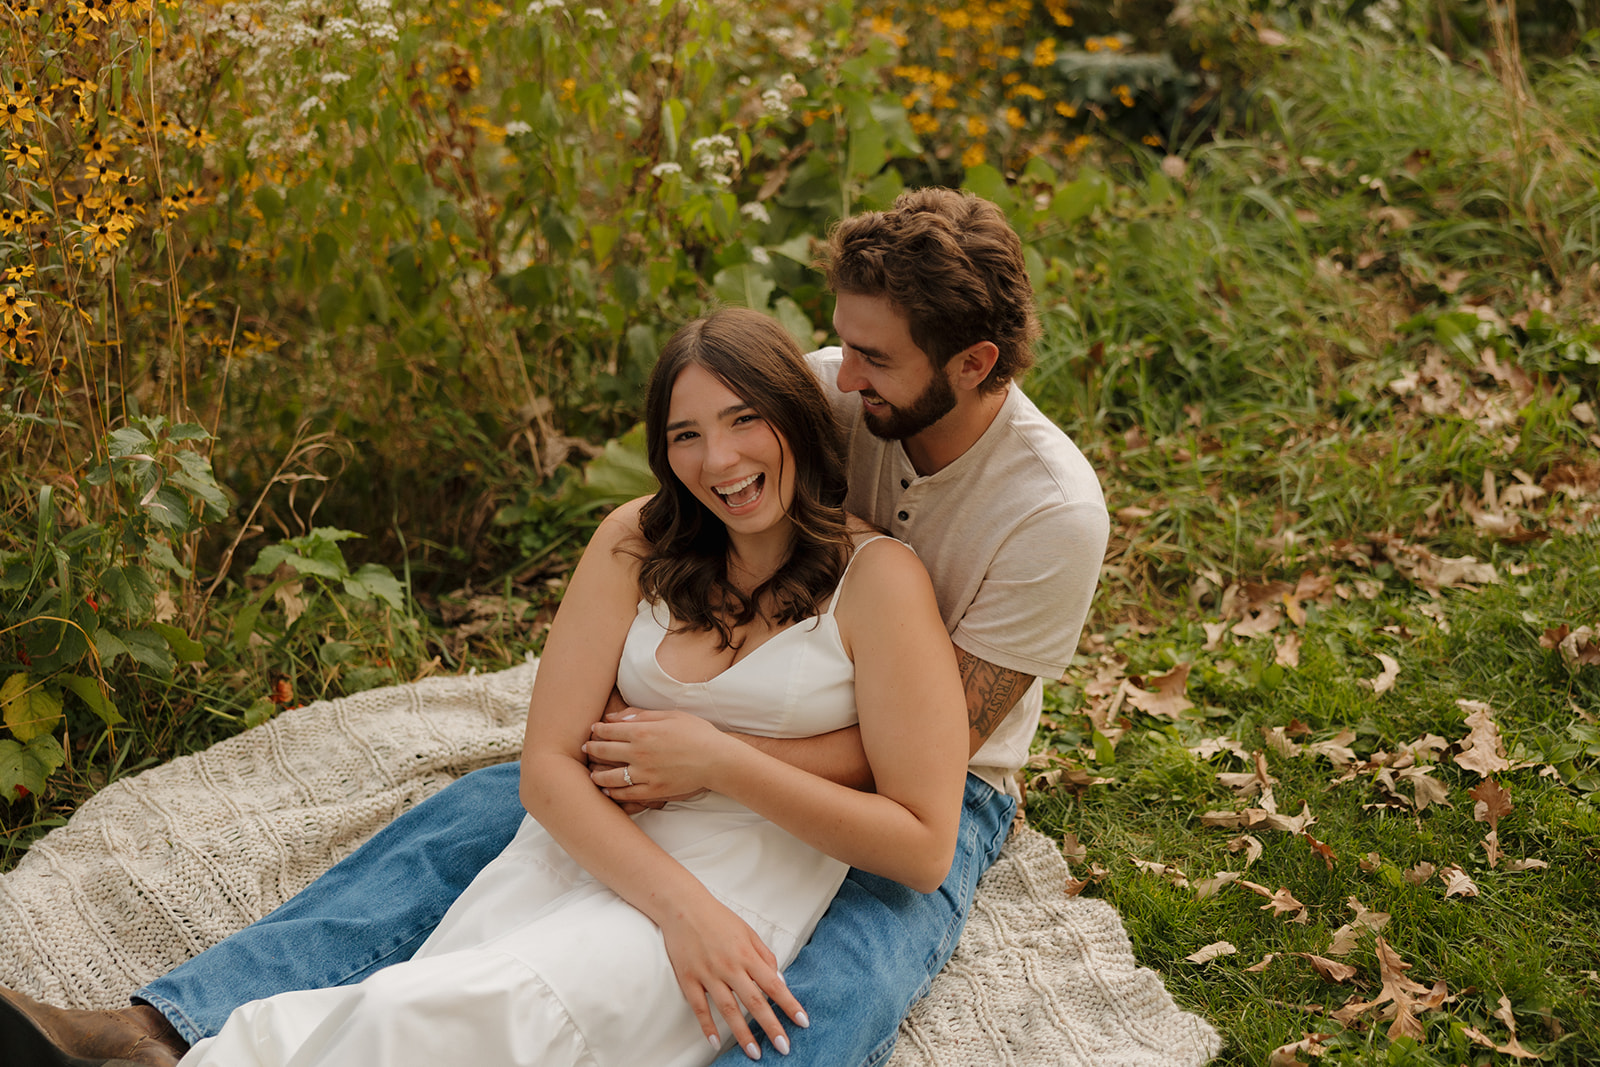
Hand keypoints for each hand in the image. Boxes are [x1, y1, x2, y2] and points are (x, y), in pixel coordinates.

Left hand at [585, 708, 729, 803]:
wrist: (717, 759)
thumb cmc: (696, 733)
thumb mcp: (669, 715)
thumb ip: (640, 715)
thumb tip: (614, 717)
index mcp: (642, 732)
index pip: (608, 731)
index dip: (597, 730)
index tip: (593, 730)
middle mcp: (639, 754)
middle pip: (604, 752)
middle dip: (592, 749)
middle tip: (586, 748)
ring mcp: (645, 775)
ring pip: (610, 777)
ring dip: (596, 774)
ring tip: (592, 773)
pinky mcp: (653, 791)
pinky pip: (626, 794)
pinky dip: (613, 793)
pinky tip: (607, 790)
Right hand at [659, 893, 808, 1057]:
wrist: (683, 906)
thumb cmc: (719, 918)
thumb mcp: (748, 932)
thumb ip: (765, 956)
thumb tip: (779, 980)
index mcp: (747, 954)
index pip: (774, 985)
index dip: (789, 1004)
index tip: (802, 1022)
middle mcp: (730, 966)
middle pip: (754, 1001)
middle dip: (771, 1026)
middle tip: (784, 1047)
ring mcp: (708, 974)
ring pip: (728, 1009)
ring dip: (743, 1033)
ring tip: (755, 1053)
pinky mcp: (688, 979)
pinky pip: (699, 1007)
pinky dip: (707, 1026)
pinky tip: (716, 1043)